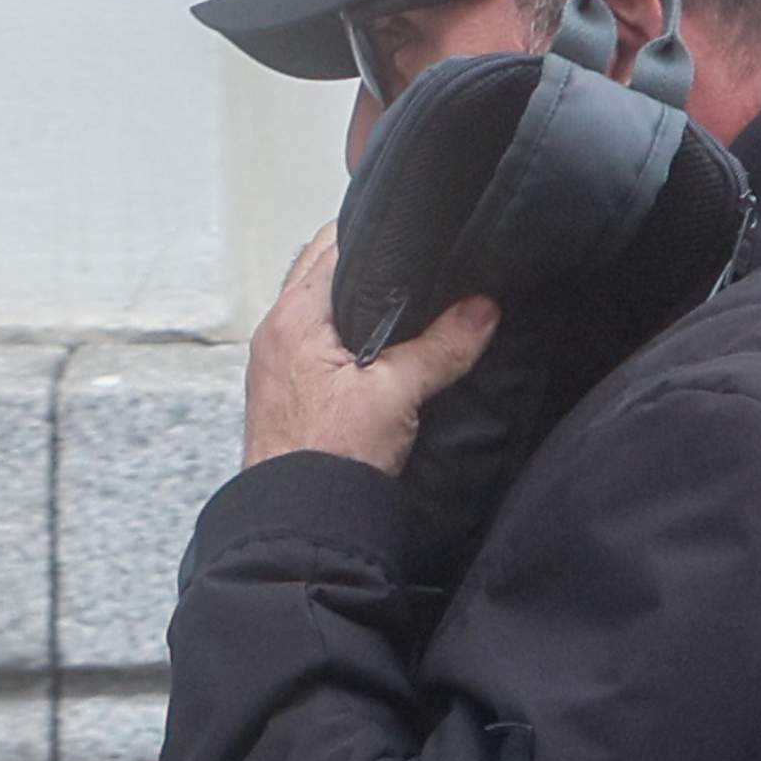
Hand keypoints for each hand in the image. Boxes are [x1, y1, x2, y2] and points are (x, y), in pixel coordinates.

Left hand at [242, 223, 495, 471]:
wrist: (299, 525)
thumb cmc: (329, 458)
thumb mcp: (397, 394)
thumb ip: (441, 348)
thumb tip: (483, 310)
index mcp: (294, 317)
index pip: (332, 246)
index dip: (375, 234)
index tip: (415, 236)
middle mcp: (277, 333)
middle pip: (324, 275)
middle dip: (367, 267)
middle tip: (417, 269)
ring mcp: (277, 365)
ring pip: (321, 312)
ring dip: (356, 305)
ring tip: (405, 309)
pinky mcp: (286, 394)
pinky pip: (317, 346)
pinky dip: (346, 338)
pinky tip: (379, 355)